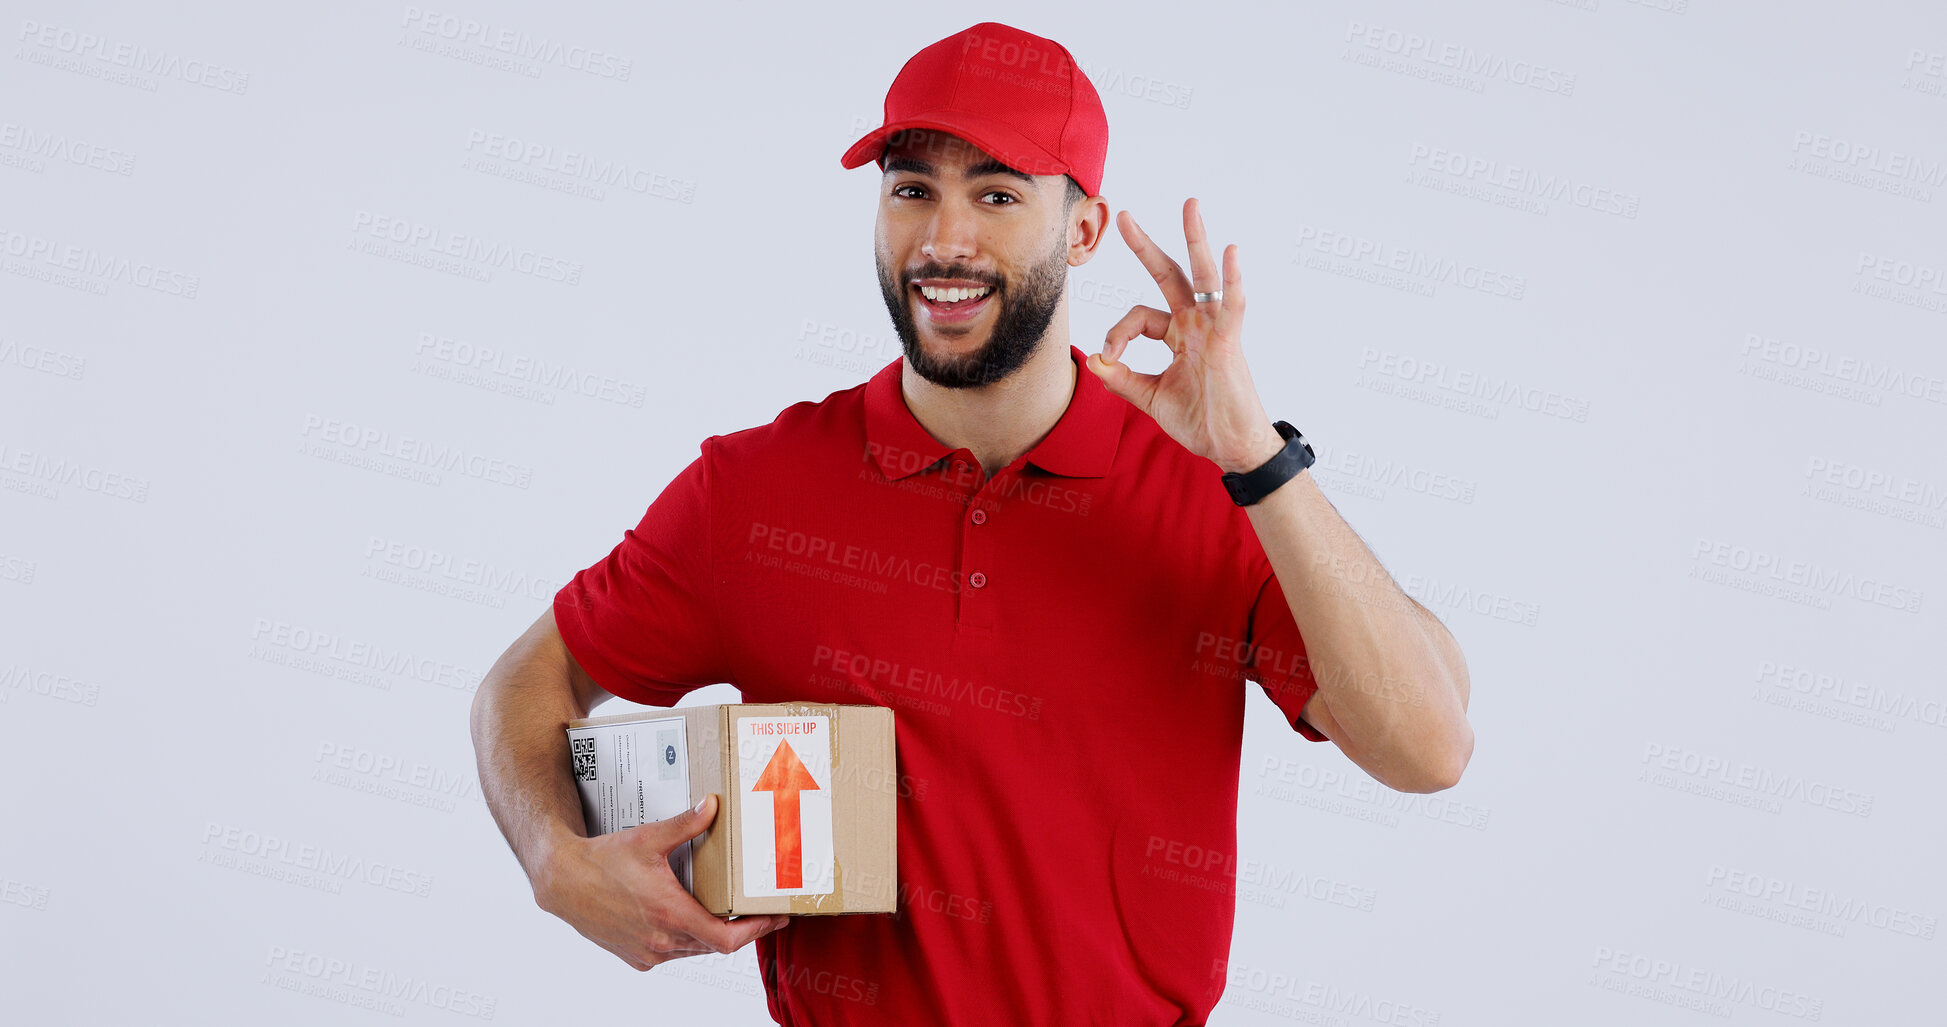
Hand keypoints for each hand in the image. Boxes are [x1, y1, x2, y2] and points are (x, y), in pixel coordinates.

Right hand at [533, 793, 789, 970]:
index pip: (727, 938)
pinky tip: (688, 919)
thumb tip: (712, 806)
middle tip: (760, 912)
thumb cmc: (602, 861)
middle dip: (741, 930)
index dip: (756, 931)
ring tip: (728, 914)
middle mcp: (661, 940)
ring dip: (712, 935)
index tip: (774, 919)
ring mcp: (647, 952)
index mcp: (670, 914)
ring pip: (694, 950)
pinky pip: (671, 953)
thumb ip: (686, 824)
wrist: (562, 881)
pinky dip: (686, 940)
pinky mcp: (635, 957)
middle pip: (715, 945)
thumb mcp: (649, 838)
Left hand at [1085, 198, 1283, 473]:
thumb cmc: (1200, 421)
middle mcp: (1195, 325)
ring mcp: (1213, 329)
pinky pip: (1233, 305)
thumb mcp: (1151, 397)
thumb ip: (1123, 379)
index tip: (1108, 359)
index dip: (1117, 333)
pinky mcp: (1230, 341)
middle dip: (1147, 246)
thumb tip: (1095, 360)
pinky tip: (1231, 253)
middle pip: (1170, 275)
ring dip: (1196, 240)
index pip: (1139, 316)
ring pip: (1203, 276)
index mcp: (1177, 335)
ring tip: (1190, 206)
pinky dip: (1233, 280)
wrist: (1230, 447)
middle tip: (1124, 216)